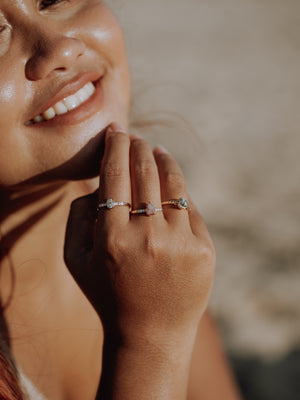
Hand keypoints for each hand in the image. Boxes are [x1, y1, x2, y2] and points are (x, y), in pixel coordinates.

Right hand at [64, 123, 214, 344]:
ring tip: (157, 151)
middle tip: (136, 138)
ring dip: (164, 161)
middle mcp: (148, 237)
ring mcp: (181, 243)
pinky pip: (191, 209)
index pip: (114, 174)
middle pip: (145, 172)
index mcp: (112, 238)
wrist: (150, 333)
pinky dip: (179, 196)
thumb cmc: (108, 293)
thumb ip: (78, 215)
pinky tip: (171, 192)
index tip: (116, 131)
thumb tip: (99, 181)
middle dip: (139, 147)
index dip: (115, 146)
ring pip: (174, 184)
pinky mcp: (204, 251)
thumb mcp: (77, 259)